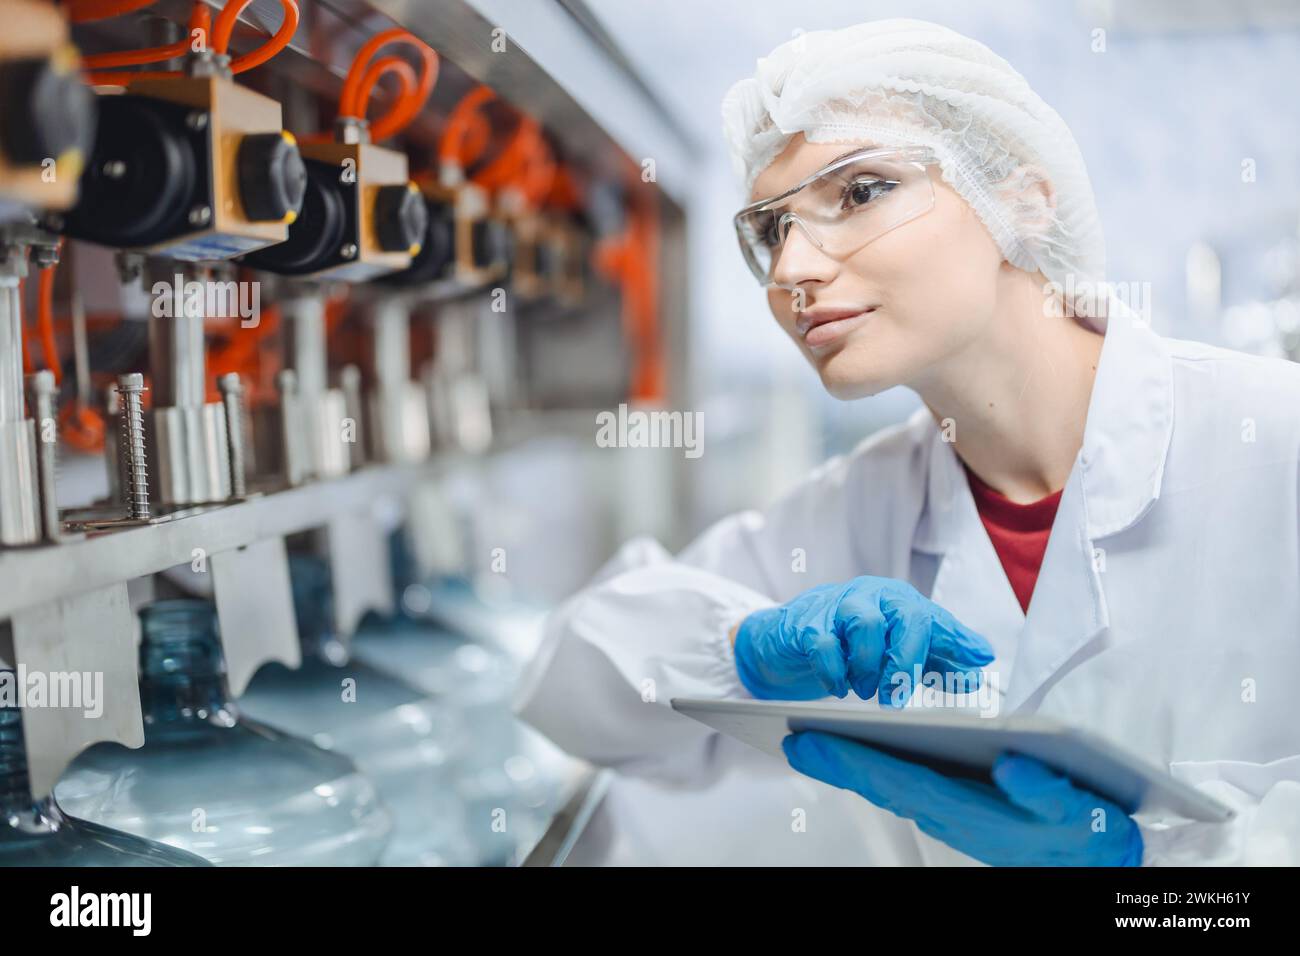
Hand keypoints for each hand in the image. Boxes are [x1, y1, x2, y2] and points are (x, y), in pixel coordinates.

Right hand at [734, 576, 992, 704]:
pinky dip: (834, 671)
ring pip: (866, 624)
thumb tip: (975, 675)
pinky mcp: (806, 623)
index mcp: (898, 602)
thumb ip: (935, 661)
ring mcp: (837, 606)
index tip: (981, 658)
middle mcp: (872, 597)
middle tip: (898, 697)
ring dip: (870, 665)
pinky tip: (838, 687)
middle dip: (908, 660)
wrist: (787, 638)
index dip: (958, 638)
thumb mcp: (894, 650)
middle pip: (906, 616)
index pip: (934, 617)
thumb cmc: (848, 643)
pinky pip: (823, 644)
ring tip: (865, 690)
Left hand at [783, 731, 1143, 865]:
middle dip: (836, 760)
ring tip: (814, 740)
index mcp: (970, 812)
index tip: (807, 744)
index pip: (897, 781)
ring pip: (891, 784)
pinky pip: (907, 784)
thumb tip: (1011, 767)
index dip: (849, 761)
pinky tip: (860, 751)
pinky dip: (877, 766)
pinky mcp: (959, 805)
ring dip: (851, 762)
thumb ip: (1045, 792)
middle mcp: (951, 813)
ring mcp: (952, 811)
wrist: (1099, 859)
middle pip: (882, 782)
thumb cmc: (1085, 833)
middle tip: (791, 739)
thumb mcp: (1078, 813)